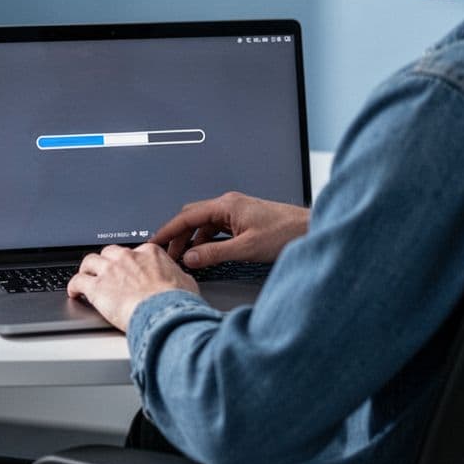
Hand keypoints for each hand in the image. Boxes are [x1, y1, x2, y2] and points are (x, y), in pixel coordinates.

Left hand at [67, 243, 200, 330]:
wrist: (165, 314)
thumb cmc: (178, 302)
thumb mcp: (186, 283)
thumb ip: (178, 277)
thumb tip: (181, 280)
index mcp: (149, 253)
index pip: (134, 252)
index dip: (129, 263)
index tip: (128, 270)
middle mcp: (127, 257)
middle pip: (109, 253)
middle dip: (107, 263)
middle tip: (106, 273)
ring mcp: (110, 270)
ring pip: (90, 262)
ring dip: (87, 270)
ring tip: (86, 278)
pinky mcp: (97, 287)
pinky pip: (78, 281)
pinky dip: (73, 286)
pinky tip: (74, 292)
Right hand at [151, 191, 308, 268]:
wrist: (310, 230)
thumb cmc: (286, 233)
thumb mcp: (246, 248)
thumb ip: (215, 253)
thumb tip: (190, 258)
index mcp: (226, 205)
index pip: (186, 216)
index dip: (168, 231)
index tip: (154, 242)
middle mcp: (229, 205)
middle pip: (192, 218)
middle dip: (177, 236)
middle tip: (167, 254)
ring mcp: (236, 212)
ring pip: (204, 224)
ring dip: (192, 241)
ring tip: (185, 259)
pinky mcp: (243, 220)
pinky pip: (216, 229)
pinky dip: (206, 241)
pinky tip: (206, 254)